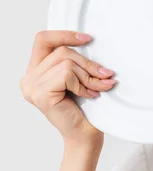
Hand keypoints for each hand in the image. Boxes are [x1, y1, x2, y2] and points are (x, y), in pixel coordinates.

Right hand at [20, 30, 116, 146]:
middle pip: (61, 50)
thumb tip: (89, 40)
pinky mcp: (40, 94)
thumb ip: (76, 62)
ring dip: (88, 75)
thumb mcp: (80, 78)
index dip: (65, 35)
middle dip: (88, 63)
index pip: (43, 40)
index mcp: (35, 72)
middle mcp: (28, 78)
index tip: (87, 39)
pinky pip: (66, 74)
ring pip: (66, 62)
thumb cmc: (85, 109)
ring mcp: (31, 87)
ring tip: (99, 87)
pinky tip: (90, 95)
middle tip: (105, 75)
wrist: (85, 136)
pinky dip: (83, 84)